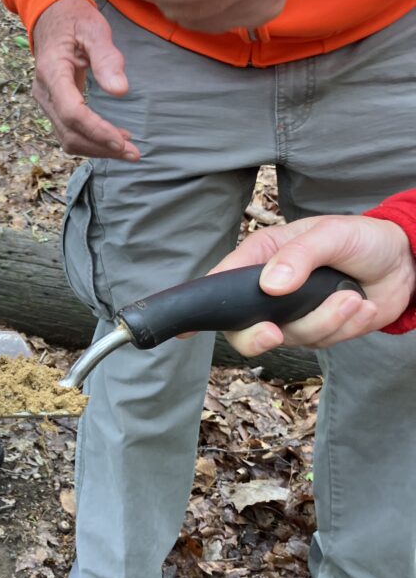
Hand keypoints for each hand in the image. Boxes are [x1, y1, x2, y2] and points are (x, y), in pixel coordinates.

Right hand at [31, 0, 139, 160]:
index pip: (72, 112)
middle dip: (101, 147)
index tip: (122, 142)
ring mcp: (46, 101)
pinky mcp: (54, 106)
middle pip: (69, 133)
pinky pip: (69, 132)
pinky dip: (91, 141)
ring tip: (127, 149)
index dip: (97, 131)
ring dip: (97, 148)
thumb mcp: (94, 29)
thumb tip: (120, 91)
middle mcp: (44, 92)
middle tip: (134, 153)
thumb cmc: (74, 19)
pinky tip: (114, 139)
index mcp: (52, 72)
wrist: (51, 15)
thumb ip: (107, 58)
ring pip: (68, 138)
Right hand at [210, 216, 415, 353]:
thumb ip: (299, 257)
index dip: (200, 306)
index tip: (184, 327)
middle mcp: (270, 291)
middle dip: (257, 337)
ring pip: (290, 337)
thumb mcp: (330, 235)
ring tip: (352, 296)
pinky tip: (360, 304)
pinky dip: (344, 325)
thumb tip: (270, 286)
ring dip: (325, 320)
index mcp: (261, 259)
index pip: (221, 284)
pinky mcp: (319, 331)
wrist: (404, 263)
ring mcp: (293, 314)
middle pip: (242, 329)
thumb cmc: (361, 238)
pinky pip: (321, 342)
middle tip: (273, 332)